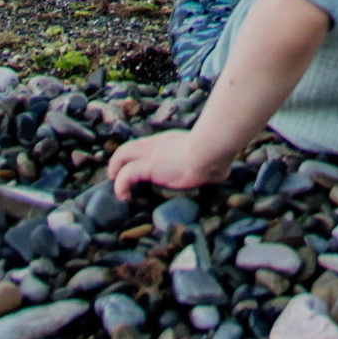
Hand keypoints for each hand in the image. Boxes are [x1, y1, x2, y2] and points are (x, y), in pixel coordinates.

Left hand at [107, 121, 234, 199]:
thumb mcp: (210, 157)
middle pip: (129, 148)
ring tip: (117, 188)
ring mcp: (151, 154)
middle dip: (118, 161)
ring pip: (122, 156)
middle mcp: (157, 144)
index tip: (137, 168)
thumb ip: (211, 164)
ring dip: (115, 171)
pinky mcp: (148, 166)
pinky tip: (124, 196)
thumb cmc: (214, 153)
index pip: (147, 146)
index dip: (138, 156)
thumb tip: (223, 172)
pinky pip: (126, 174)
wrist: (209, 150)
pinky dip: (120, 185)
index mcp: (169, 142)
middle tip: (115, 175)